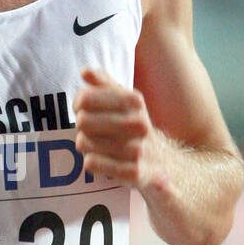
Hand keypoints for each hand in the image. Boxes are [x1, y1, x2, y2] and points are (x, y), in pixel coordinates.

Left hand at [73, 66, 166, 191]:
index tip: (83, 109)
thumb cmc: (136, 130)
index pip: (85, 98)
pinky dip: (92, 163)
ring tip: (100, 147)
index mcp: (135, 102)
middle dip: (82, 128)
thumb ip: (105, 84)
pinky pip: (92, 163)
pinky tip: (104, 162)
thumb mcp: (126, 103)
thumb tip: (85, 71)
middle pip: (82, 121)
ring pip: (84, 143)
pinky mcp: (133, 173)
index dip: (78, 104)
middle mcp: (139, 123)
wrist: (165, 165)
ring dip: (87, 147)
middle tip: (91, 132)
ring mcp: (138, 150)